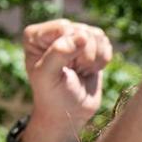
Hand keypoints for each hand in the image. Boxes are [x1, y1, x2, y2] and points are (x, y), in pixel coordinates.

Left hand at [20, 19, 113, 141]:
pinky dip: (103, 60)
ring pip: (97, 35)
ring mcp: (73, 36)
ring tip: (81, 72)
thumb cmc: (53, 97)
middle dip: (85, 55)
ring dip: (94, 59)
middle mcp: (54, 32)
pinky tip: (90, 70)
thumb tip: (82, 36)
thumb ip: (59, 53)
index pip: (64, 28)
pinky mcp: (91, 44)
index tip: (66, 69)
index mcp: (35, 36)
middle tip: (74, 72)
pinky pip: (106, 42)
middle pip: (83, 31)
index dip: (72, 49)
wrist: (70, 113)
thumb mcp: (49, 76)